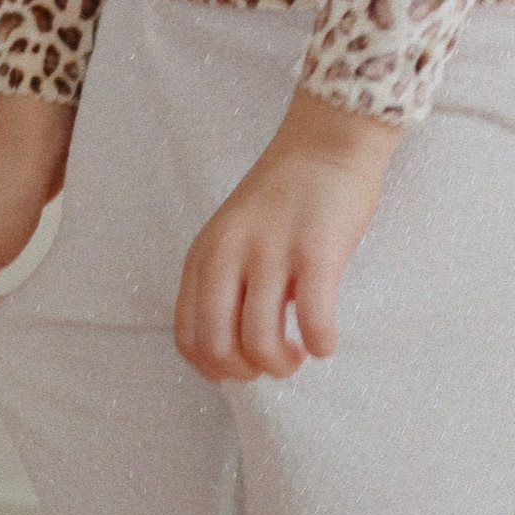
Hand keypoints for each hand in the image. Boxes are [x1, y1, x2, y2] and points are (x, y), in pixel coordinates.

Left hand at [174, 89, 401, 382]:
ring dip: (282, 365)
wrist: (326, 141)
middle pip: (217, 348)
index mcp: (205, 253)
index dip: (215, 369)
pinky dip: (320, 345)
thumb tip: (234, 351)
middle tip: (273, 360)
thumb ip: (223, 282)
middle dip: (247, 373)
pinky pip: (313, 323)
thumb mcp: (232, 234)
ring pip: (260, 344)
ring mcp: (271, 251)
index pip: (188, 338)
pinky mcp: (316, 251)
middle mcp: (229, 253)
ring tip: (298, 351)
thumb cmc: (284, 193)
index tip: (243, 364)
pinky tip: (325, 338)